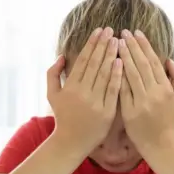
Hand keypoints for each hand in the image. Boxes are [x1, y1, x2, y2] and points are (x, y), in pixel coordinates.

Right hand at [47, 27, 122, 152]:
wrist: (71, 143)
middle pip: (95, 64)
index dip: (91, 44)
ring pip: (104, 75)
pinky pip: (113, 91)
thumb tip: (62, 56)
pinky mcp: (106, 112)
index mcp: (70, 87)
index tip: (99, 31)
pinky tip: (121, 63)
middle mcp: (82, 93)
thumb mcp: (52, 95)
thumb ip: (53, 74)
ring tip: (118, 41)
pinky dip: (117, 76)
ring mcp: (95, 102)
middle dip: (103, 45)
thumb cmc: (63, 117)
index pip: (83, 60)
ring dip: (111, 56)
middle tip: (111, 30)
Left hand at [118, 29, 173, 149]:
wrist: (159, 144)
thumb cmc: (168, 120)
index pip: (154, 62)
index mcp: (166, 89)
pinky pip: (122, 91)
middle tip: (123, 32)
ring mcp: (142, 103)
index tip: (137, 33)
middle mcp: (155, 94)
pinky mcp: (129, 111)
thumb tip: (169, 60)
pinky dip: (117, 77)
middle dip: (132, 47)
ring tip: (117, 43)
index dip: (145, 46)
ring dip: (123, 57)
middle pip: (142, 65)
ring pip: (131, 75)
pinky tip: (111, 64)